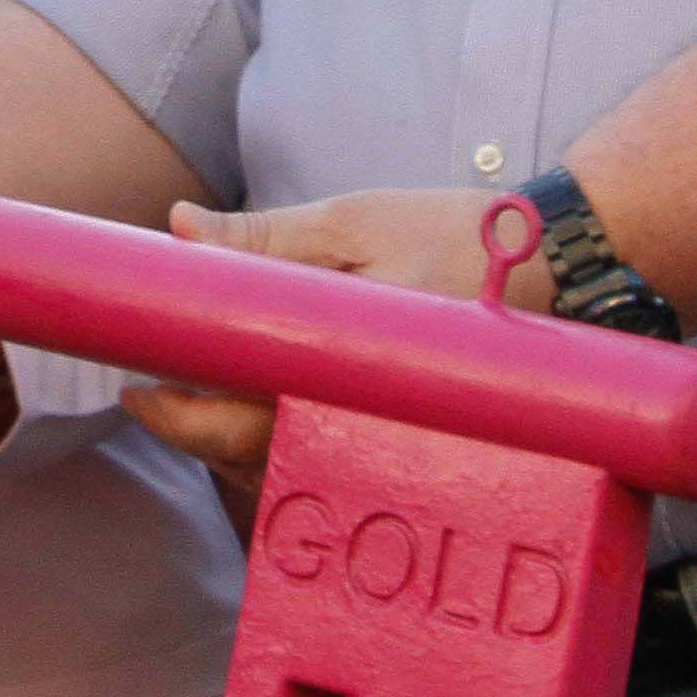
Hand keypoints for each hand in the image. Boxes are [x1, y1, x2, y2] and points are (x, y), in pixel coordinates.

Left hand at [120, 190, 543, 523]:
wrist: (560, 271)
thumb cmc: (456, 237)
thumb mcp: (356, 222)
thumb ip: (265, 238)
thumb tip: (178, 229)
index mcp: (351, 367)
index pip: (240, 410)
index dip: (177, 409)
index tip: (136, 387)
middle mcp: (370, 422)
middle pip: (251, 456)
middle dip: (190, 428)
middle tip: (144, 395)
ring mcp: (391, 448)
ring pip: (283, 474)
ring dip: (226, 447)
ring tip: (185, 403)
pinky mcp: (407, 455)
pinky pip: (322, 474)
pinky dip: (275, 457)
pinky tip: (249, 422)